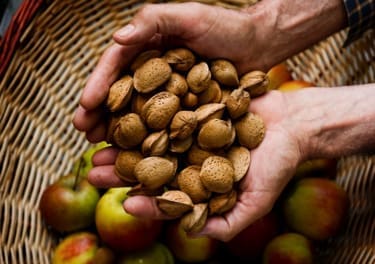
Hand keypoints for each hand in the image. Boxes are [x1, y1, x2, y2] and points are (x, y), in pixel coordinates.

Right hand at [72, 2, 269, 141]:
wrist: (258, 44)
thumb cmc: (224, 26)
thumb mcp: (187, 17)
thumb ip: (152, 22)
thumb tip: (116, 39)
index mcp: (147, 48)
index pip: (116, 67)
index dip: (98, 86)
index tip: (84, 106)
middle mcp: (153, 72)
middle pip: (120, 94)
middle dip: (100, 113)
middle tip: (83, 134)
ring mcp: (168, 92)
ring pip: (137, 112)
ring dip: (119, 130)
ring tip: (100, 148)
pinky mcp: (184, 108)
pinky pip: (162, 124)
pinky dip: (148, 137)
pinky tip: (136, 152)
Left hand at [87, 90, 303, 240]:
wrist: (293, 122)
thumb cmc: (278, 163)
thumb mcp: (257, 201)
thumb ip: (228, 223)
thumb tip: (189, 232)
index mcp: (198, 182)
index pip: (166, 196)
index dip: (147, 202)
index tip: (128, 203)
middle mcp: (188, 156)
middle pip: (150, 166)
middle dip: (122, 170)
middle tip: (96, 171)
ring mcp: (187, 130)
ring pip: (149, 137)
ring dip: (124, 141)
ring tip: (100, 143)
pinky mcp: (190, 104)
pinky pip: (164, 107)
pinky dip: (143, 109)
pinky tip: (122, 109)